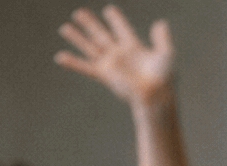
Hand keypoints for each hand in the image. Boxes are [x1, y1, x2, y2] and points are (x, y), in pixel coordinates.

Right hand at [56, 6, 174, 109]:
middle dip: (90, 23)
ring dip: (77, 37)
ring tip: (64, 27)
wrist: (156, 95)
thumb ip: (162, 37)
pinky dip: (72, 62)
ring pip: (90, 47)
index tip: (109, 10)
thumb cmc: (165, 77)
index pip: (122, 29)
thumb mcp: (167, 52)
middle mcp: (120, 55)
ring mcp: (111, 64)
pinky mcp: (105, 75)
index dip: (116, 19)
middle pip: (101, 35)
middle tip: (79, 12)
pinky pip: (85, 67)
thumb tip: (160, 23)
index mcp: (134, 48)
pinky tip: (59, 57)